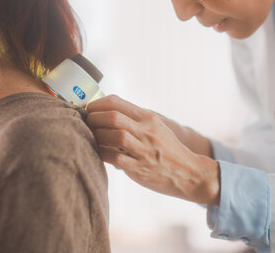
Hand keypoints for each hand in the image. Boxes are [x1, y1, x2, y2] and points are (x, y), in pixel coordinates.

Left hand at [85, 95, 220, 204]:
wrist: (187, 173)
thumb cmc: (167, 149)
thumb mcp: (155, 127)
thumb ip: (134, 119)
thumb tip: (107, 112)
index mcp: (148, 118)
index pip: (117, 102)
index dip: (98, 104)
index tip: (90, 108)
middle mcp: (146, 132)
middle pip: (113, 117)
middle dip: (94, 118)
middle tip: (87, 122)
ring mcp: (143, 150)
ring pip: (114, 136)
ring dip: (97, 135)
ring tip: (91, 136)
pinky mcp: (139, 168)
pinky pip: (115, 158)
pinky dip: (103, 154)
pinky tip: (99, 152)